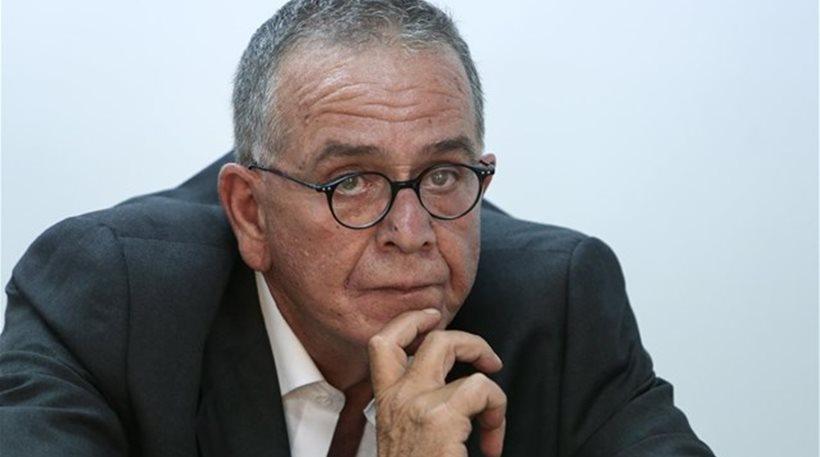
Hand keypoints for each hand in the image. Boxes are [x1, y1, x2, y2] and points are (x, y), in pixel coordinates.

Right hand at [368, 308, 506, 456]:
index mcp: (386, 401)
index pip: (383, 343)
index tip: (433, 318)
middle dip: (470, 342)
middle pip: (433, 339)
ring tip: (493, 419)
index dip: (411, 321)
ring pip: (456, 352)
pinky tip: (492, 444)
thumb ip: (413, 405)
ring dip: (490, 385)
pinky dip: (497, 412)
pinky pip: (482, 388)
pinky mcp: (440, 418)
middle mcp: (397, 397)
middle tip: (488, 362)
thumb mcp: (401, 432)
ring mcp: (418, 404)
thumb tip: (448, 390)